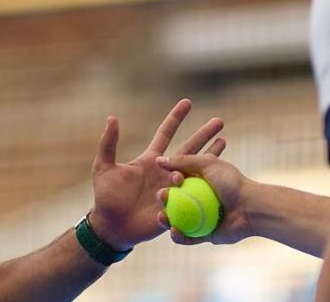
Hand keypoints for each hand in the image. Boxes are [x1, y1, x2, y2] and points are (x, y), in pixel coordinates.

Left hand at [88, 99, 224, 250]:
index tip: (188, 102)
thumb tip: (112, 118)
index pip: (166, 133)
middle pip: (189, 148)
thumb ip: (109, 144)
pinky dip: (207, 186)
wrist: (113, 226)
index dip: (176, 118)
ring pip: (197, 169)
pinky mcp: (177, 204)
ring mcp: (173, 187)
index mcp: (151, 160)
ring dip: (211, 156)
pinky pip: (194, 194)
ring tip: (224, 142)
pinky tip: (220, 180)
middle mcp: (165, 171)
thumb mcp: (104, 168)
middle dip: (204, 134)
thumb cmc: (106, 197)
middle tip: (219, 121)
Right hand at [155, 153, 253, 245]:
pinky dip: (179, 236)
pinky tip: (173, 231)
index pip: (177, 181)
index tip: (168, 177)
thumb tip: (159, 160)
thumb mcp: (207, 163)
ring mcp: (200, 218)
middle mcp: (198, 200)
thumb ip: (183, 160)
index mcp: (198, 183)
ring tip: (161, 217)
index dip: (169, 180)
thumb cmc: (231, 182)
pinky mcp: (204, 234)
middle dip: (163, 199)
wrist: (251, 207)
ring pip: (177, 220)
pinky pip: (188, 237)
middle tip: (161, 197)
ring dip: (165, 220)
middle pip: (174, 201)